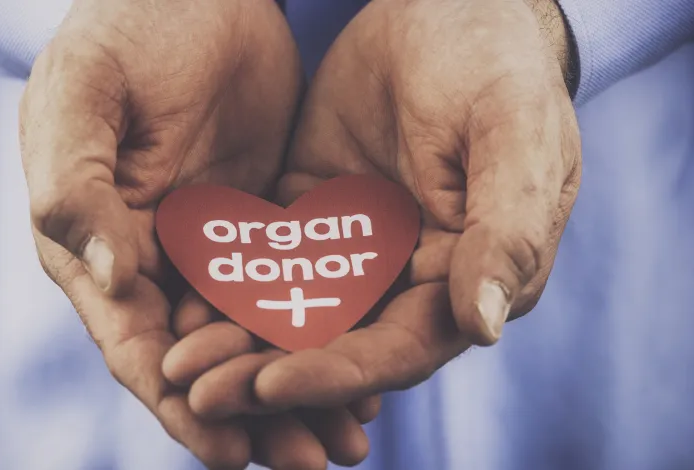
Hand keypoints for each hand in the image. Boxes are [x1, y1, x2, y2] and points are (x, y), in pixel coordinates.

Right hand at [19, 0, 371, 467]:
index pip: (136, 345)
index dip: (181, 403)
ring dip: (296, 384)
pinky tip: (362, 358)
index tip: (229, 453)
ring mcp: (209, 244)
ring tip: (349, 437)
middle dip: (254, 413)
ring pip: (255, 333)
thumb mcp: (84, 98)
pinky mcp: (258, 223)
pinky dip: (320, 327)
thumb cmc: (122, 30)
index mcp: (94, 246)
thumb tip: (119, 279)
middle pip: (204, 357)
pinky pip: (293, 287)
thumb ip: (78, 188)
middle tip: (311, 462)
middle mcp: (151, 259)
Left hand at [169, 0, 581, 414]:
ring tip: (180, 359)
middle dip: (268, 370)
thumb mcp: (513, 134)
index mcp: (463, 274)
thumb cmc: (495, 63)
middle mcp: (405, 275)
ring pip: (290, 308)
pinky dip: (226, 280)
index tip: (271, 384)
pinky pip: (265, 255)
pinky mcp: (311, 212)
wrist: (443, 4)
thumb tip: (486, 325)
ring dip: (237, 337)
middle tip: (199, 391)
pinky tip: (180, 300)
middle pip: (334, 343)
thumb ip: (508, 229)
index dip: (337, 372)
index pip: (398, 346)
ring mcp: (354, 245)